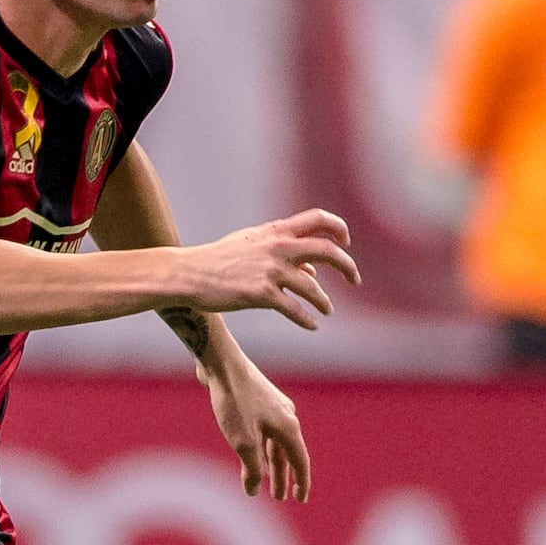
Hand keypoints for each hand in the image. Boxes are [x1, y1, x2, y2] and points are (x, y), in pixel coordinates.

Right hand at [177, 209, 359, 328]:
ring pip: (313, 288)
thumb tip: (312, 268)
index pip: (318, 219)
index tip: (346, 242)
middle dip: (347, 266)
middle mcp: (278, 247)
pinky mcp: (262, 295)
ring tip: (328, 310)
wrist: (190, 274)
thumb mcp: (252, 245)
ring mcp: (271, 271)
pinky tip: (312, 325)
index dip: (339, 228)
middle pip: (328, 251)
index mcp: (275, 231)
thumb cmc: (220, 259)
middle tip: (355, 279)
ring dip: (325, 301)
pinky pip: (295, 310)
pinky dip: (307, 320)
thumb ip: (283, 251)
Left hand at [201, 344, 313, 500]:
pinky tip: (250, 454)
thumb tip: (253, 490)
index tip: (300, 499)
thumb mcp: (243, 442)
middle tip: (279, 497)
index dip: (301, 482)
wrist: (221, 364)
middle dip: (282, 476)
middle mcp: (286, 416)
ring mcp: (272, 407)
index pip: (300, 461)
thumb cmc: (235, 402)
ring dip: (269, 463)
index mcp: (289, 427)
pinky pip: (263, 431)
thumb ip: (252, 469)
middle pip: (286, 453)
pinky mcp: (256, 401)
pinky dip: (259, 447)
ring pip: (273, 442)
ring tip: (263, 481)